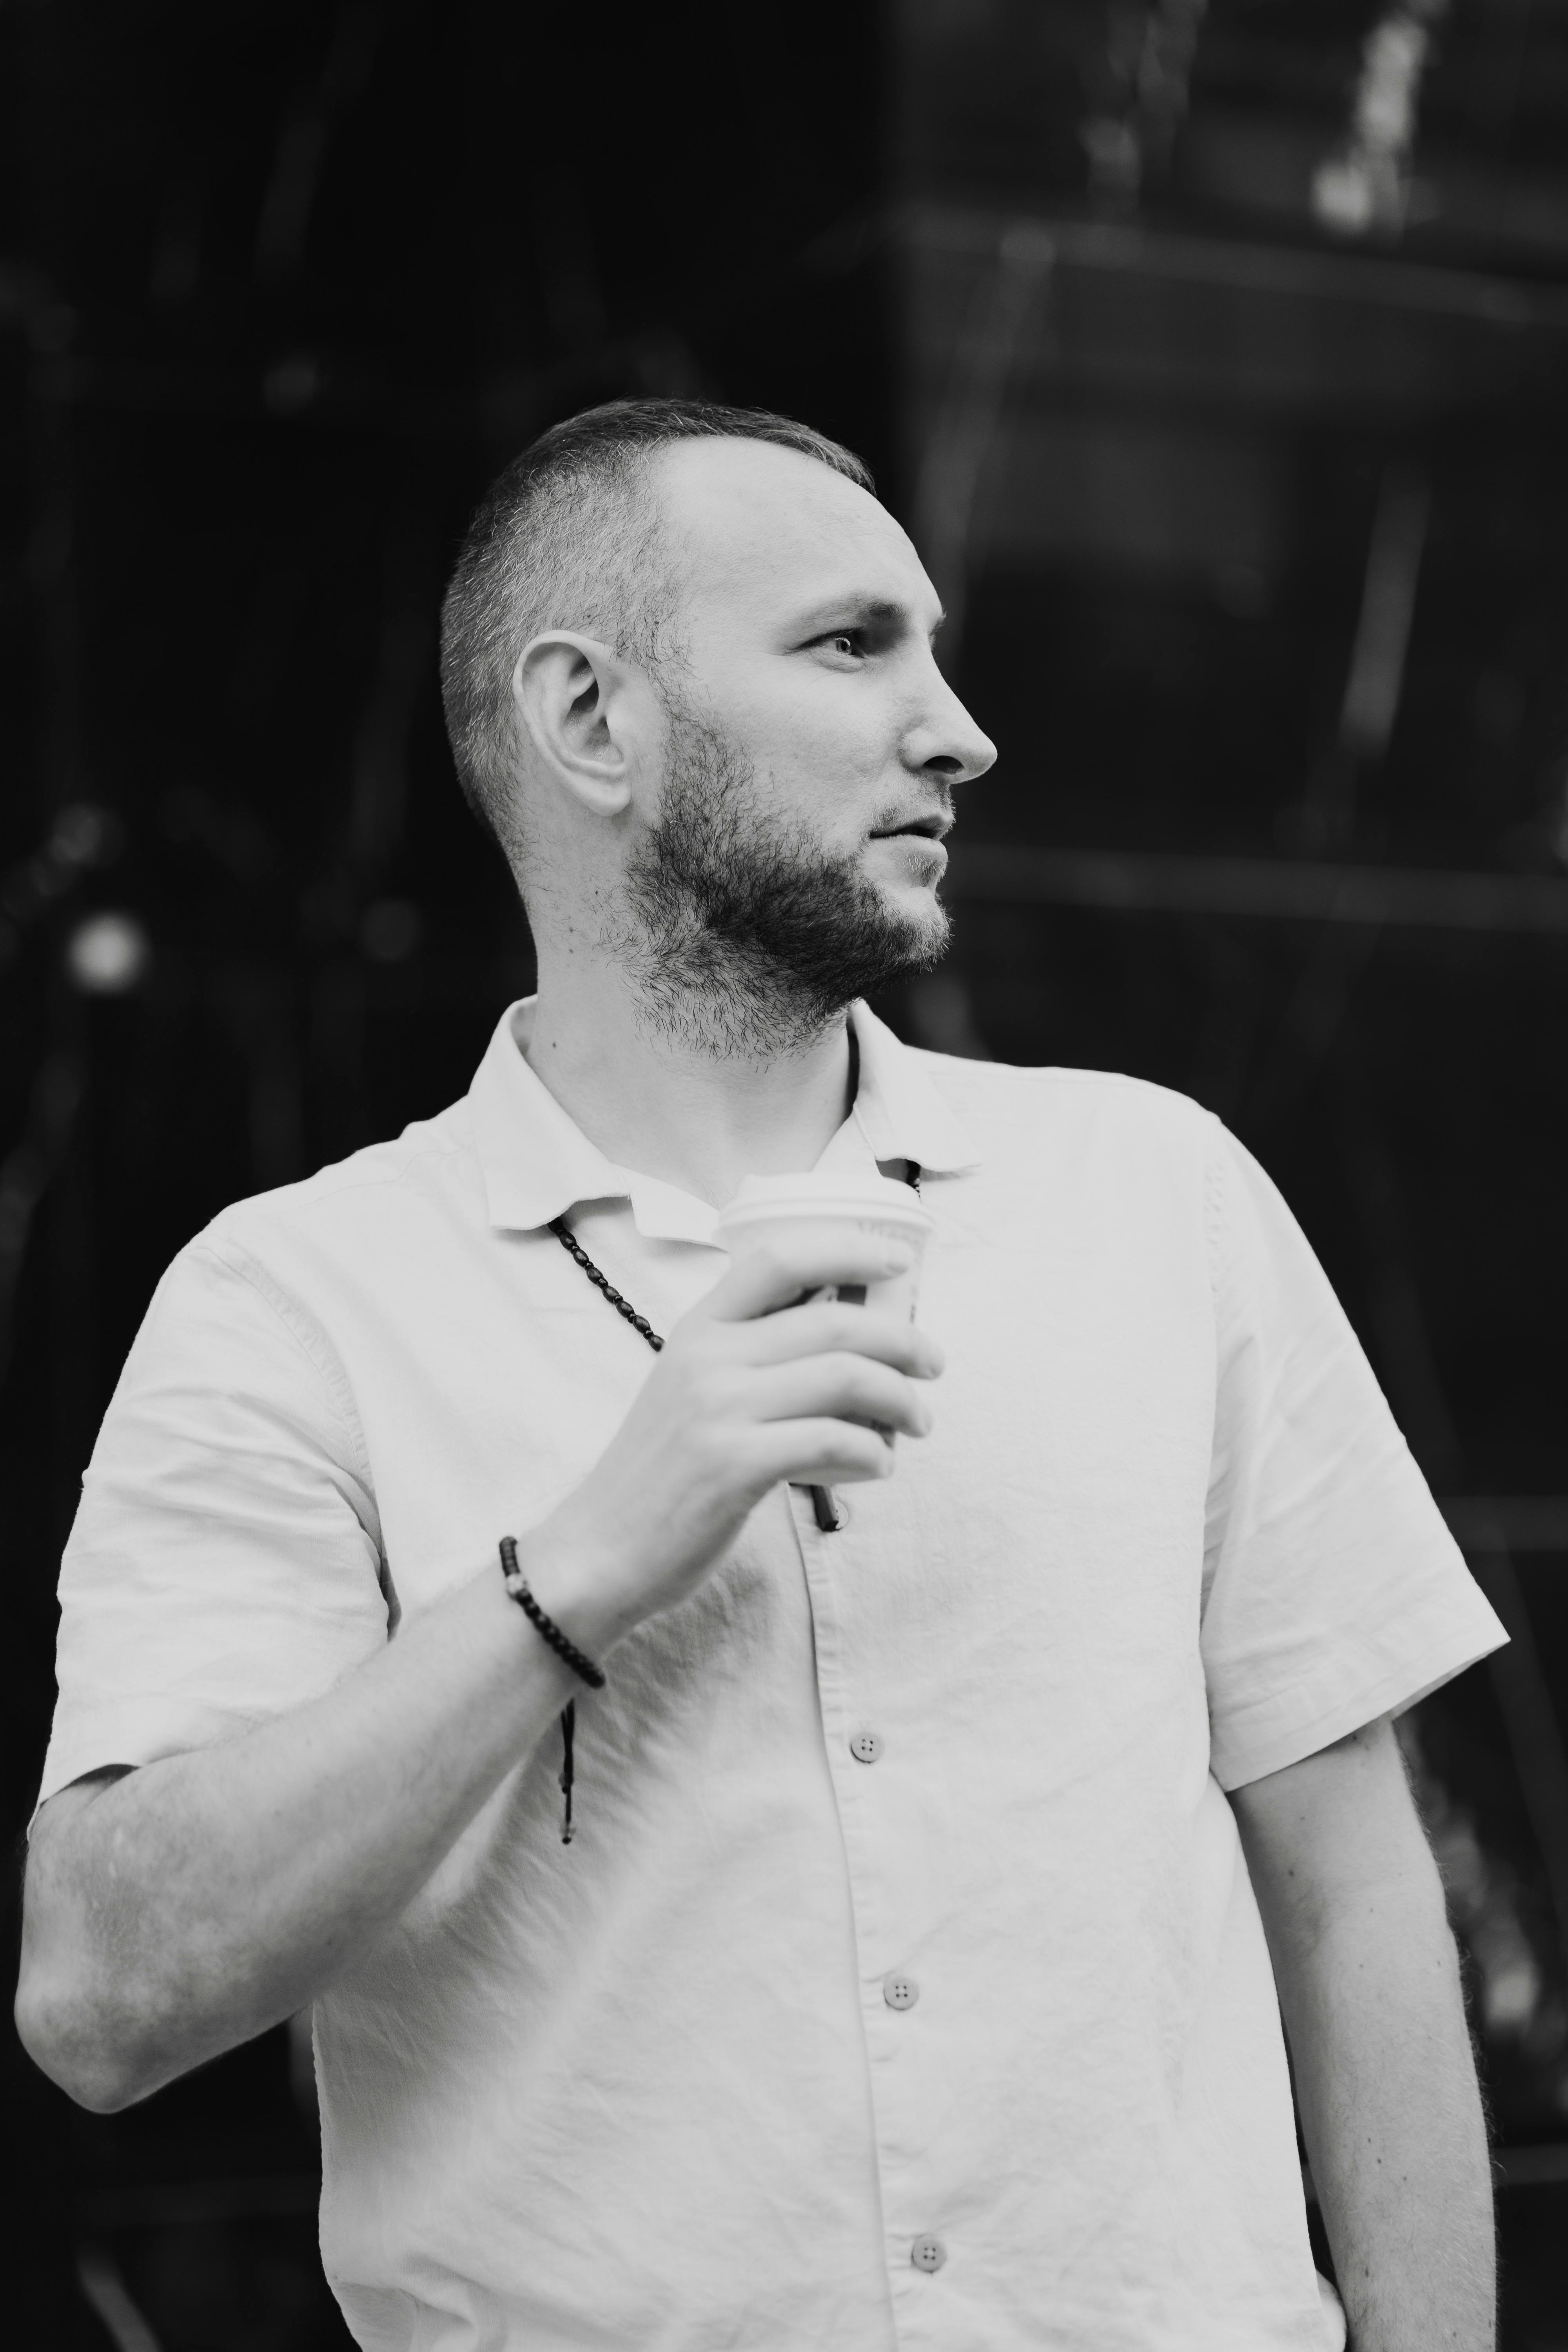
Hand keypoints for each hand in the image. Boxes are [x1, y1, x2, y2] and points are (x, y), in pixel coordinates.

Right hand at [525, 1233, 942, 1651]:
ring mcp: (717, 1410)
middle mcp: (707, 1357)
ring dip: (901, 1399)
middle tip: (933, 1366)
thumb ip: (752, 1354)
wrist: (599, 1549)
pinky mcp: (732, 1467)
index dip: (849, 1250)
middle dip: (904, 1340)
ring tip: (918, 1421)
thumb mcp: (693, 1388)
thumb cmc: (662, 1472)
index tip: (896, 1261)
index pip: (781, 1259)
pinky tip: (879, 1465)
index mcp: (698, 1327)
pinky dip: (874, 1452)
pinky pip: (833, 1442)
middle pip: (835, 1321)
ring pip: (845, 1377)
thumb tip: (845, 1331)